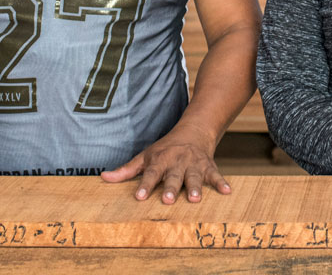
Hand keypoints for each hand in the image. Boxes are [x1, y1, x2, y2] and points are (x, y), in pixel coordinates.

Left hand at [100, 124, 229, 203]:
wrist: (194, 131)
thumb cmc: (165, 149)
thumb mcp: (145, 156)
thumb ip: (126, 170)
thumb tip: (104, 178)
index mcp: (160, 160)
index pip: (150, 174)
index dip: (144, 185)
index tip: (138, 197)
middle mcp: (177, 162)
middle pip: (173, 176)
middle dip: (171, 188)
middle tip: (168, 200)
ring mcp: (194, 164)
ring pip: (194, 177)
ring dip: (195, 187)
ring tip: (195, 199)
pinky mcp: (208, 166)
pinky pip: (216, 175)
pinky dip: (222, 182)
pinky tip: (227, 191)